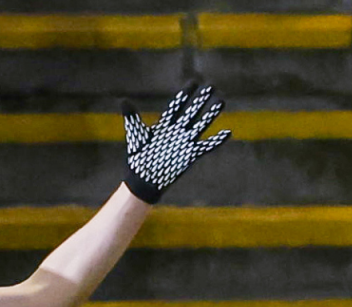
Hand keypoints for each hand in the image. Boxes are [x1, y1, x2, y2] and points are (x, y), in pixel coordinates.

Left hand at [121, 82, 231, 203]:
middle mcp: (177, 131)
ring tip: (221, 101)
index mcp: (165, 125)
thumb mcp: (136, 135)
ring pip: (201, 125)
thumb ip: (132, 118)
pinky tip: (227, 132)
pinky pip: (206, 146)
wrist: (143, 179)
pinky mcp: (190, 155)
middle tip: (211, 86)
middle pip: (192, 112)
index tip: (194, 82)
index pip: (177, 106)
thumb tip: (123, 101)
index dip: (185, 94)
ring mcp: (185, 142)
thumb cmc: (138, 157)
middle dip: (201, 100)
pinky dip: (216, 140)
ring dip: (211, 114)